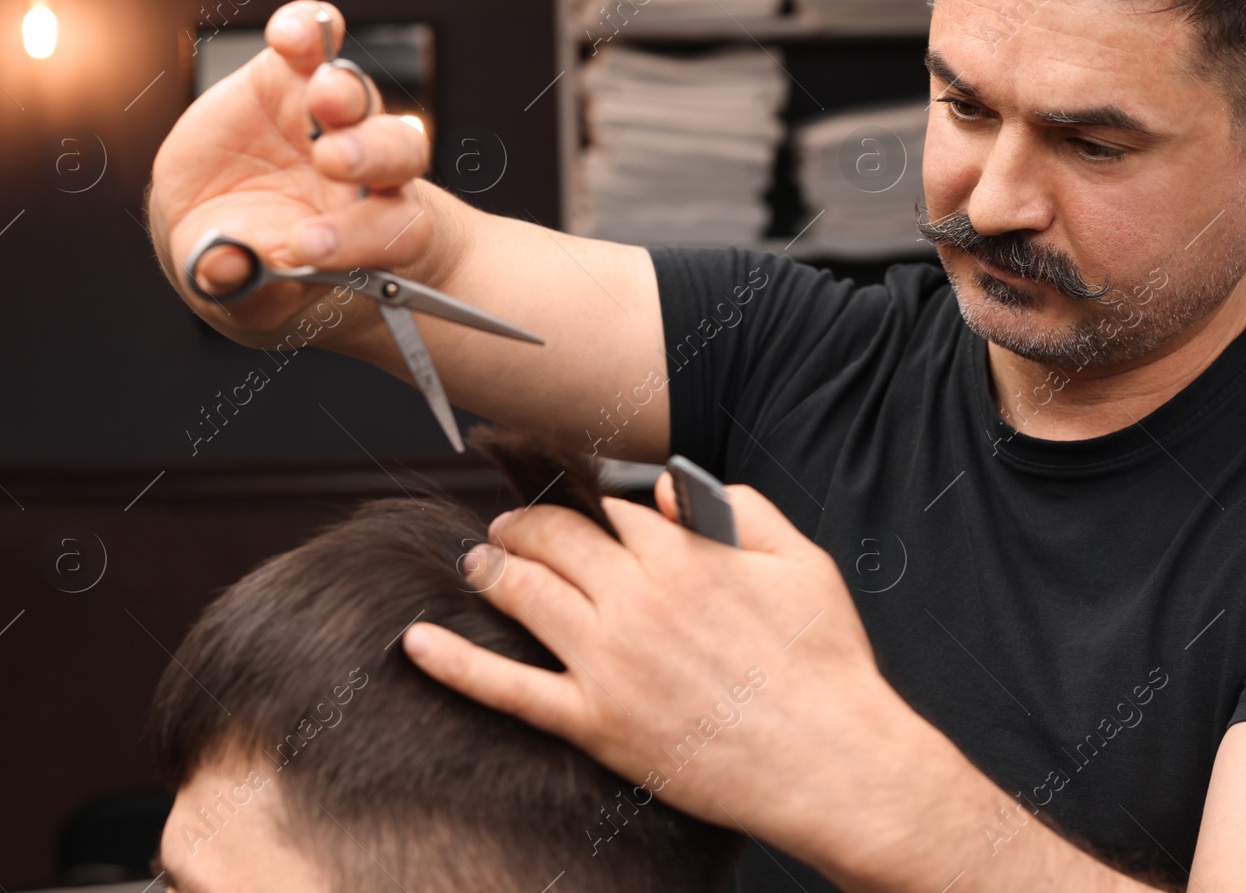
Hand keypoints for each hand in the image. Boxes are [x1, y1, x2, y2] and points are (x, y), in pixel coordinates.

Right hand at [149, 0, 438, 349]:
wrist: (226, 228)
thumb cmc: (256, 267)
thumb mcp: (246, 297)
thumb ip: (245, 289)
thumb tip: (229, 267)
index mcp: (375, 232)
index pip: (397, 229)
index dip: (366, 237)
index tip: (310, 248)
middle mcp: (367, 172)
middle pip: (397, 153)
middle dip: (371, 154)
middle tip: (333, 161)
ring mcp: (329, 120)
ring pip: (357, 98)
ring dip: (343, 93)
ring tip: (321, 96)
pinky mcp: (288, 78)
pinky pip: (310, 45)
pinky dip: (308, 29)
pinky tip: (291, 34)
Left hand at [403, 476, 914, 857]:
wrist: (830, 759)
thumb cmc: (825, 662)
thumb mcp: (803, 562)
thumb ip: (743, 508)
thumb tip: (676, 485)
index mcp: (684, 555)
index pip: (611, 506)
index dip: (588, 496)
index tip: (575, 496)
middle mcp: (636, 600)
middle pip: (555, 539)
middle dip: (524, 525)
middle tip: (508, 527)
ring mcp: (609, 663)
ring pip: (524, 594)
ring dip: (491, 567)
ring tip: (477, 560)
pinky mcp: (595, 722)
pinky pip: (508, 689)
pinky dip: (454, 663)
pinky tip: (416, 641)